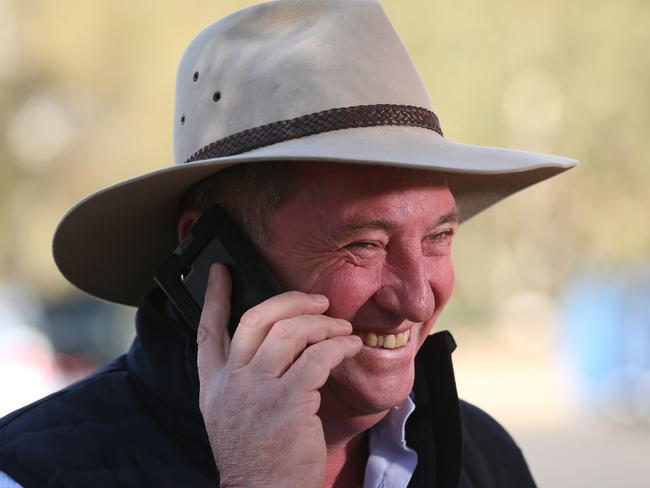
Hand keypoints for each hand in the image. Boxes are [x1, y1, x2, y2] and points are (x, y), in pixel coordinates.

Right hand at [197, 263, 361, 487]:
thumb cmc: (257, 456)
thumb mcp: (232, 414)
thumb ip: (243, 378)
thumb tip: (279, 341)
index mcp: (214, 385)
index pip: (206, 330)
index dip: (213, 296)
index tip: (220, 271)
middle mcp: (232, 383)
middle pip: (255, 319)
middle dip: (290, 300)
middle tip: (316, 301)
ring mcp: (259, 391)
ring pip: (290, 332)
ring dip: (322, 323)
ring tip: (341, 328)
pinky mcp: (289, 402)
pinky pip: (317, 357)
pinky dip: (338, 345)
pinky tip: (350, 346)